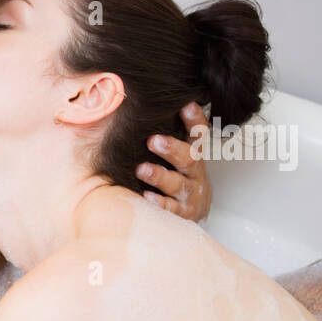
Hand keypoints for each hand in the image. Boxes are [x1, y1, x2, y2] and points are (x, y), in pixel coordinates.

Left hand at [138, 102, 211, 220]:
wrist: (193, 211)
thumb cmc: (176, 176)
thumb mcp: (174, 156)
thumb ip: (159, 138)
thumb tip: (124, 110)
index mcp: (193, 155)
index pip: (197, 135)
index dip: (195, 121)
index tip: (186, 105)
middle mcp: (195, 173)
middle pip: (189, 158)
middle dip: (172, 149)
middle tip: (153, 140)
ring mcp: (190, 195)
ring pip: (178, 184)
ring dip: (160, 176)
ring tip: (141, 169)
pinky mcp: (183, 214)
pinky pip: (171, 209)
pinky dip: (159, 203)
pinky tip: (146, 196)